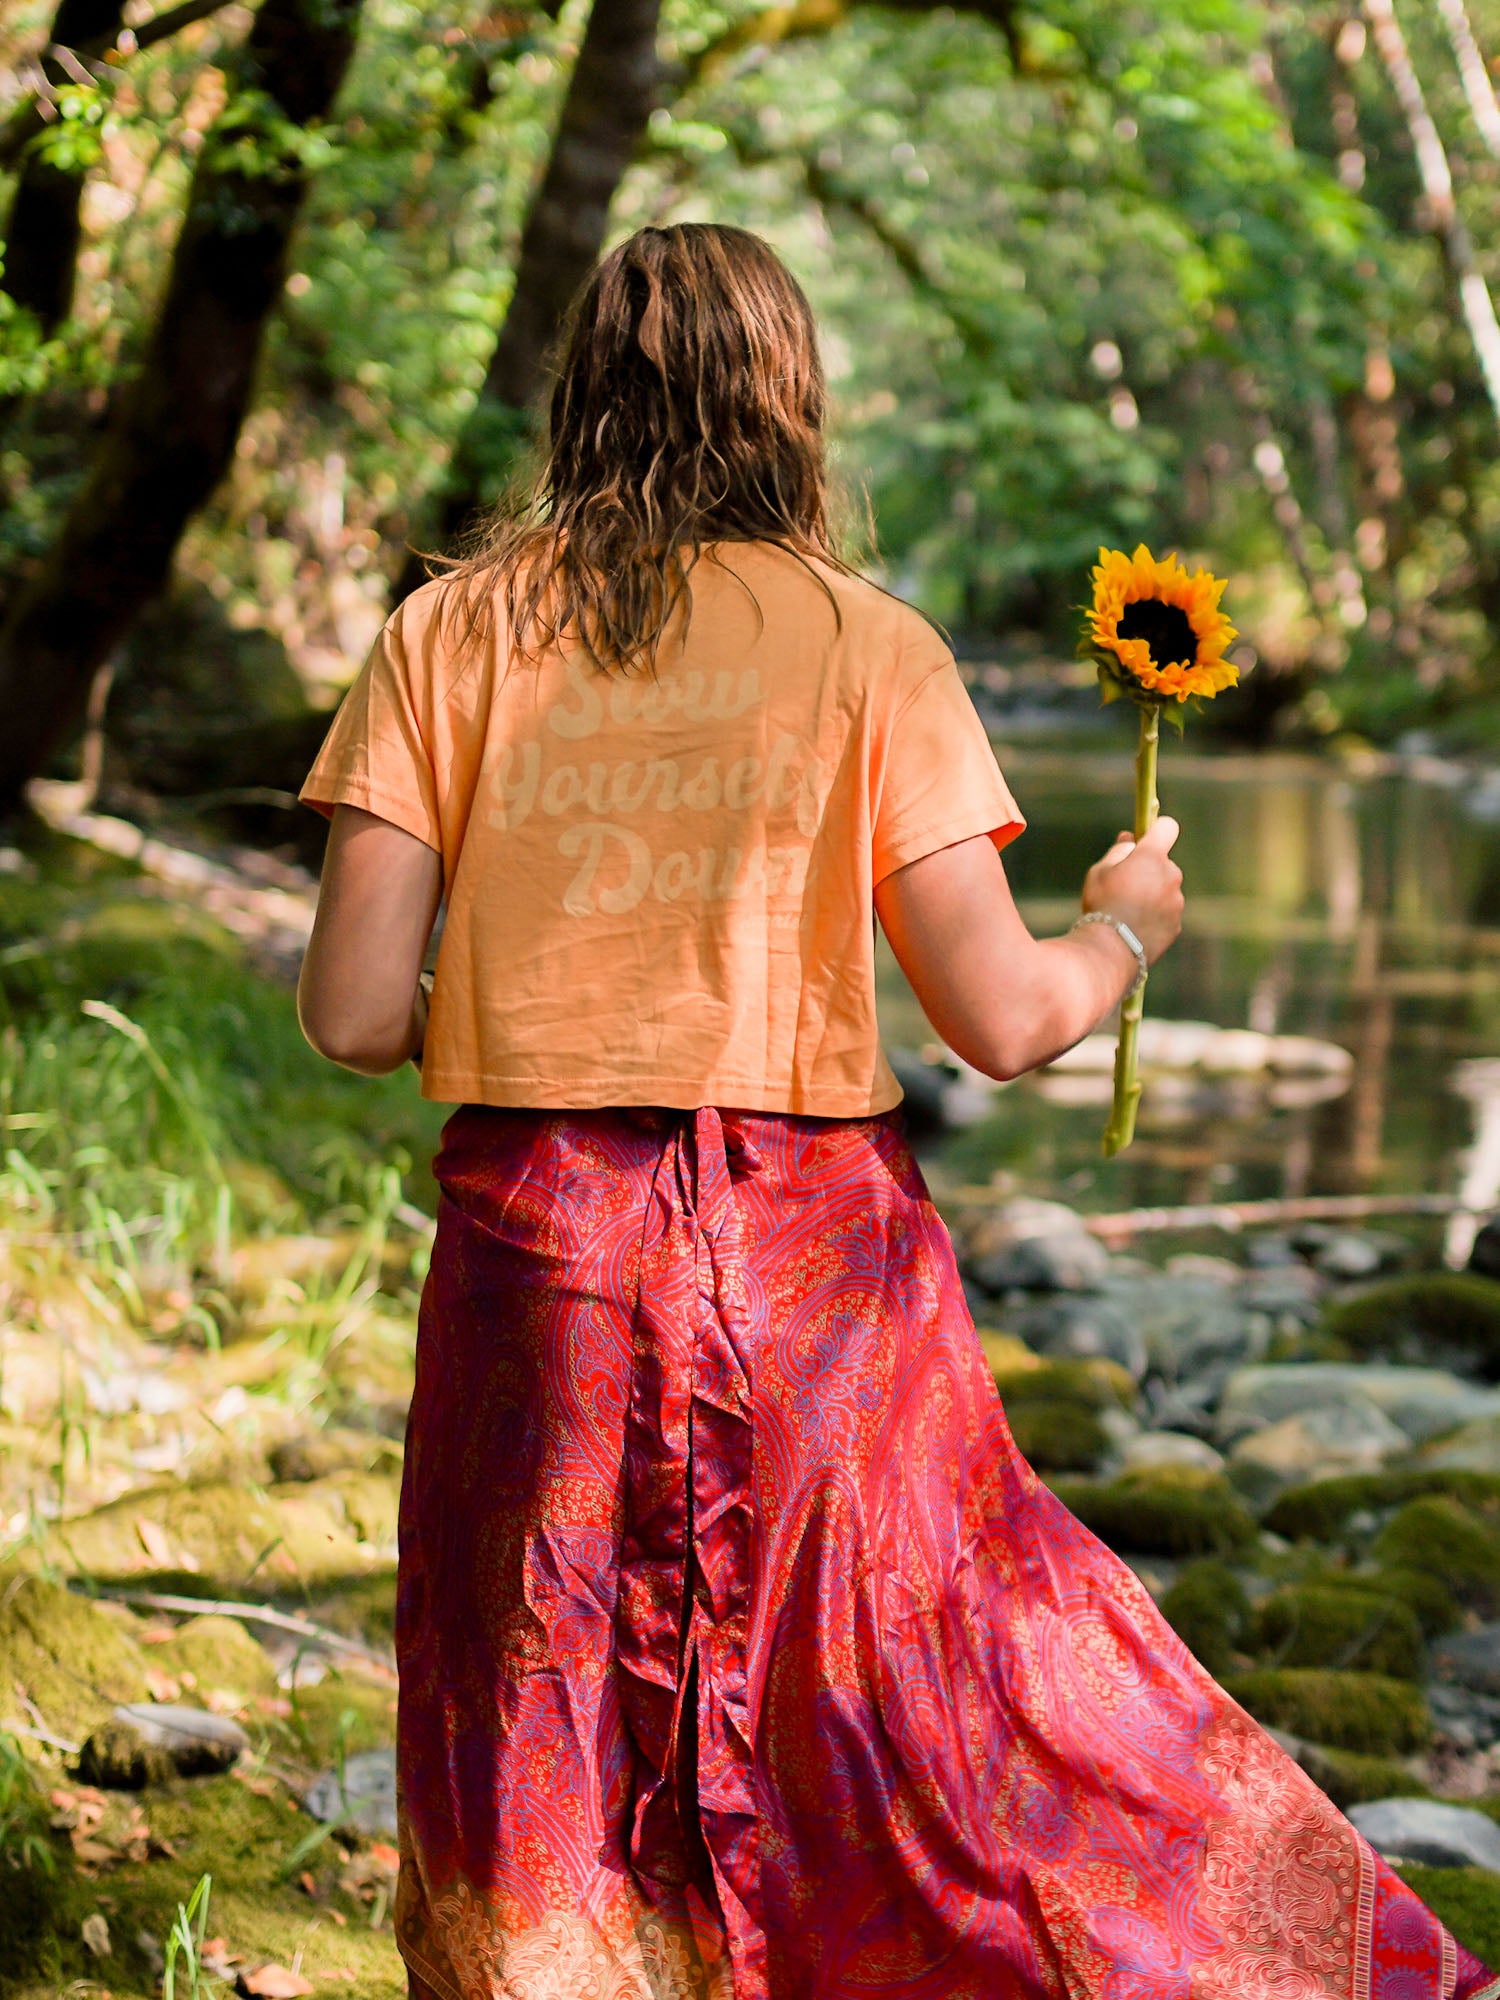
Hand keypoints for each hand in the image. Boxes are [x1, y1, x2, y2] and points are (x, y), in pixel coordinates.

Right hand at [1081, 815, 1183, 962]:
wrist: (1110, 950)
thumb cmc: (1101, 905)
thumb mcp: (1100, 872)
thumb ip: (1119, 851)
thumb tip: (1130, 839)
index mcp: (1152, 857)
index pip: (1168, 827)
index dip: (1157, 829)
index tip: (1145, 839)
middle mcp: (1171, 876)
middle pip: (1164, 863)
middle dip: (1149, 869)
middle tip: (1124, 885)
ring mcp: (1176, 902)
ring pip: (1165, 889)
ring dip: (1152, 894)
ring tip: (1126, 911)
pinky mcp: (1176, 924)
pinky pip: (1166, 912)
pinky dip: (1154, 915)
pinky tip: (1133, 926)